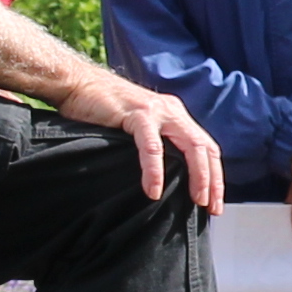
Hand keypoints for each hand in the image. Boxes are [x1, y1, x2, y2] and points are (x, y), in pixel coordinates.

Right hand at [74, 76, 227, 209]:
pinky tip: (153, 190)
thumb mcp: (137, 128)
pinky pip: (152, 146)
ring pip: (190, 145)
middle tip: (211, 207)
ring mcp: (156, 111)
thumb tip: (163, 179)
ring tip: (195, 200)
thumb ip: (155, 144)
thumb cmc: (102, 111)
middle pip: (205, 148)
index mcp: (175, 115)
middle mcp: (172, 111)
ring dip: (197, 175)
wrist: (77, 83)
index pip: (205, 147)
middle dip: (212, 180)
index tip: (214, 203)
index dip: (214, 176)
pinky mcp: (137, 113)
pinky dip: (155, 170)